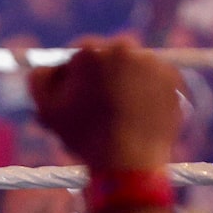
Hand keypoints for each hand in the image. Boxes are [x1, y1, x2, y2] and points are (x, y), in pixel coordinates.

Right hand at [27, 37, 182, 173]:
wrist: (130, 164)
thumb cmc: (85, 137)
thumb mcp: (46, 108)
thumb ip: (39, 78)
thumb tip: (48, 66)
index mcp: (91, 50)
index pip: (80, 55)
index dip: (77, 76)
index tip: (81, 95)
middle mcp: (123, 48)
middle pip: (109, 57)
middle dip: (105, 75)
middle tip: (103, 103)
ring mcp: (151, 62)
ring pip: (134, 66)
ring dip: (128, 80)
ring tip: (123, 110)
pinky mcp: (173, 79)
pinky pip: (157, 79)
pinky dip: (150, 90)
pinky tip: (141, 111)